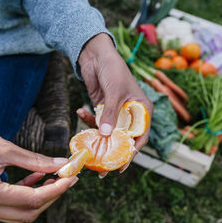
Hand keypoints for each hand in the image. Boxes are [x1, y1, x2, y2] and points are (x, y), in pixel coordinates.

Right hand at [0, 87, 77, 222]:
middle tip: (66, 178)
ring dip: (38, 198)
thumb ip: (37, 161)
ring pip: (18, 214)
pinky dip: (24, 195)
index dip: (56, 189)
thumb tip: (63, 165)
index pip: (32, 199)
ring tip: (53, 177)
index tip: (72, 178)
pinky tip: (36, 177)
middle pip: (27, 212)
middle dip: (50, 196)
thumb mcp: (7, 148)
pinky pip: (7, 207)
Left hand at [78, 33, 153, 172]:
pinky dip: (87, 119)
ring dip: (96, 137)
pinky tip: (79, 111)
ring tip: (85, 146)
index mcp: (142, 110)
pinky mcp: (102, 108)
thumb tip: (106, 135)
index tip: (121, 167)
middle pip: (122, 138)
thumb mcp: (114, 92)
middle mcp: (130, 114)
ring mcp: (115, 112)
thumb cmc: (113, 69)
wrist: (96, 54)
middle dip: (111, 151)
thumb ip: (111, 114)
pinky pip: (95, 120)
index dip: (131, 153)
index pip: (140, 136)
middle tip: (100, 168)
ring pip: (107, 132)